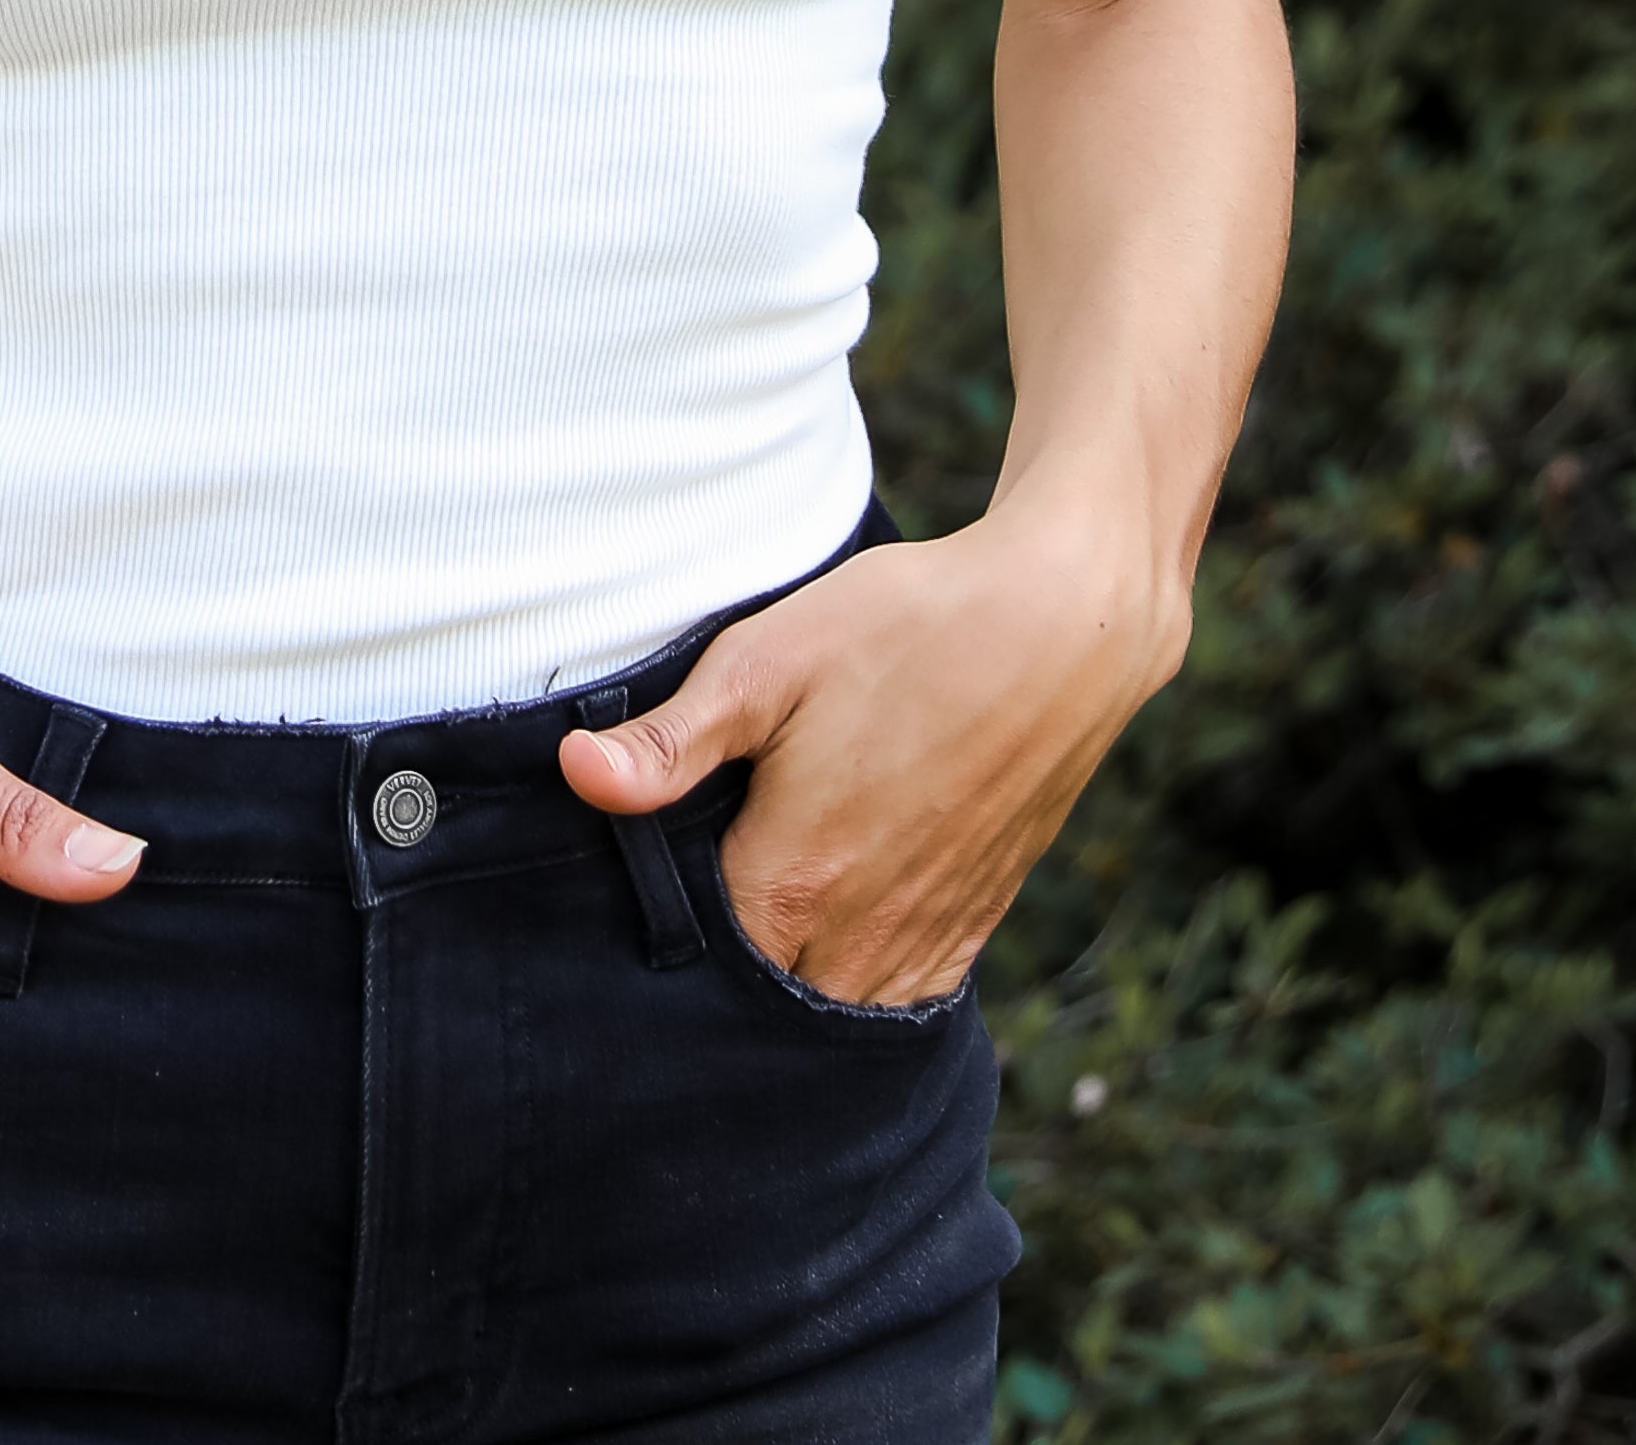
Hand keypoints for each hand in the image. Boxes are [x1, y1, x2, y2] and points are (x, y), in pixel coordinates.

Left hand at [555, 505, 1187, 1006]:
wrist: (1061, 626)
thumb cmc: (905, 629)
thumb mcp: (767, 661)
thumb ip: (670, 740)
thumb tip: (574, 776)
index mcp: (794, 881)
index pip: (697, 968)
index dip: (658, 944)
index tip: (629, 909)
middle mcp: (861, 936)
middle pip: (765, 1001)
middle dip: (724, 982)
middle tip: (691, 922)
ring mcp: (927, 934)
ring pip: (837, 1010)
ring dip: (796, 987)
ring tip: (757, 935)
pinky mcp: (978, 918)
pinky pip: (908, 995)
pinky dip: (866, 983)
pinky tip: (838, 943)